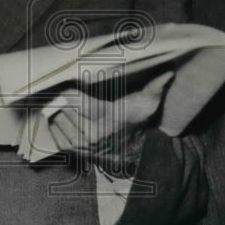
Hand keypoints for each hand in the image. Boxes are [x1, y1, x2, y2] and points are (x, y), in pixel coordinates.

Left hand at [45, 70, 174, 174]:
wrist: (135, 152)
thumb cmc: (138, 120)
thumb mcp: (149, 102)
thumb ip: (156, 86)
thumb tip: (169, 72)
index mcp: (107, 118)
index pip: (76, 101)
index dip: (70, 90)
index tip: (69, 83)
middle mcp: (92, 133)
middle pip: (64, 108)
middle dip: (63, 98)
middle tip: (65, 89)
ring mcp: (81, 144)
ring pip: (57, 119)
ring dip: (58, 110)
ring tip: (63, 102)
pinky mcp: (74, 150)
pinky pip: (55, 132)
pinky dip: (55, 123)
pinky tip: (61, 115)